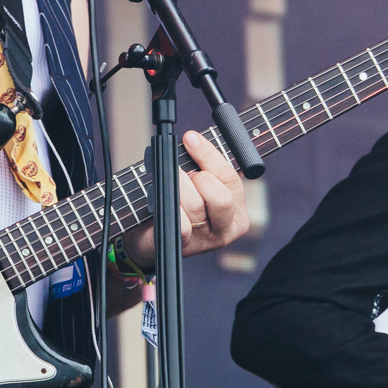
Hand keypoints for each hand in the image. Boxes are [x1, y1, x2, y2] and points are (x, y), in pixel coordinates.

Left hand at [121, 130, 249, 265]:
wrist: (151, 237)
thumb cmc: (177, 206)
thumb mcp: (195, 185)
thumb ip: (201, 165)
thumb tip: (193, 139)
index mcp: (237, 211)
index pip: (230, 178)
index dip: (209, 155)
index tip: (191, 138)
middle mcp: (227, 229)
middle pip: (221, 197)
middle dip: (197, 178)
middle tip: (181, 174)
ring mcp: (206, 242)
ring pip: (196, 206)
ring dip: (177, 189)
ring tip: (167, 186)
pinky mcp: (184, 248)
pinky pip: (181, 225)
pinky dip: (169, 210)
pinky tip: (160, 204)